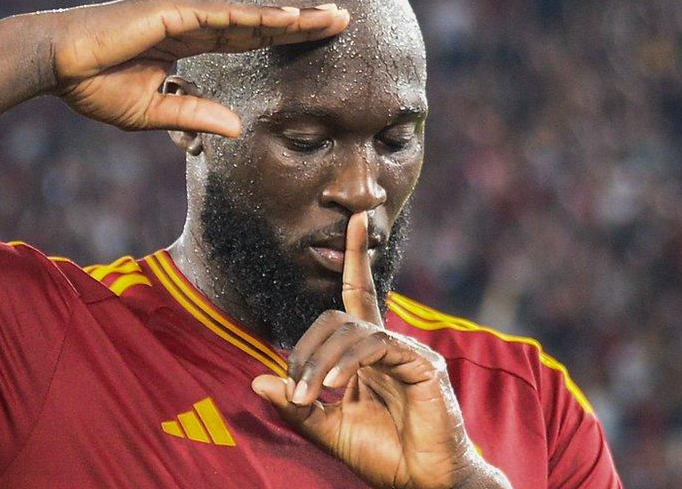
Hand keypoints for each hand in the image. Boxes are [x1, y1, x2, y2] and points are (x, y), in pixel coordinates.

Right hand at [42, 0, 348, 136]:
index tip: (316, 38)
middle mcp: (190, 23)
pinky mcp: (168, 15)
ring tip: (332, 16)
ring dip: (291, 16)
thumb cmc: (93, 85)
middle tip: (343, 18)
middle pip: (257, 22)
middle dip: (301, 21)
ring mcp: (181, 15)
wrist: (53, 64)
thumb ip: (195, 114)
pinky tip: (289, 17)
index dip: (281, 36)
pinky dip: (256, 18)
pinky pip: (220, 18)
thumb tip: (237, 128)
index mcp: (186, 43)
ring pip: (248, 16)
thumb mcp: (153, 111)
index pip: (245, 39)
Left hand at [251, 213, 509, 488]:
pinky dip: (350, 362)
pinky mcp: (422, 365)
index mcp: (368, 354)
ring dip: (322, 362)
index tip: (353, 220)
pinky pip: (377, 345)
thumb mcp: (329, 429)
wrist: (424, 484)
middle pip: (338, 316)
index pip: (357, 295)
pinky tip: (337, 386)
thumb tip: (257, 379)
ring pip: (353, 329)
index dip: (355, 257)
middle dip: (308, 349)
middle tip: (297, 390)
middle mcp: (388, 345)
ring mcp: (408, 352)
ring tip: (311, 395)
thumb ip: (297, 405)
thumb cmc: (385, 456)